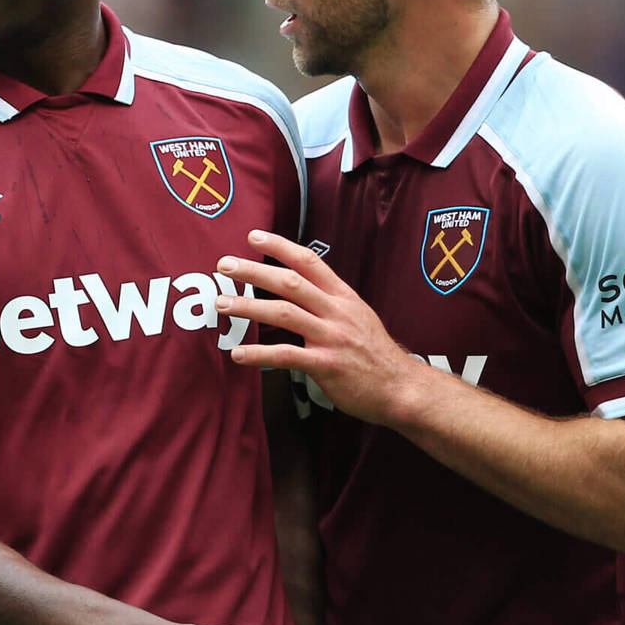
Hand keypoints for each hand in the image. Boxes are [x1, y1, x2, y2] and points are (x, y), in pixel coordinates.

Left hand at [216, 231, 426, 425]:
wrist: (402, 388)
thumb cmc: (376, 356)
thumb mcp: (358, 318)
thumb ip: (330, 305)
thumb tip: (299, 296)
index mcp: (343, 297)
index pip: (309, 261)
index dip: (279, 246)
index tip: (253, 236)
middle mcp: (337, 311)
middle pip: (290, 282)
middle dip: (254, 270)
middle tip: (224, 265)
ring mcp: (332, 337)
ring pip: (284, 313)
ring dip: (248, 307)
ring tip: (222, 304)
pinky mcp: (327, 365)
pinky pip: (287, 356)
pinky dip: (259, 355)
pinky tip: (238, 355)